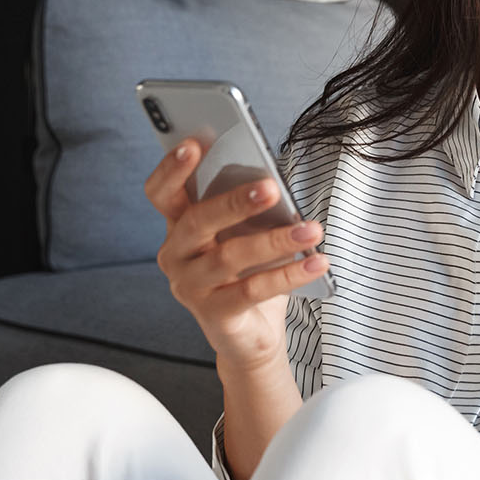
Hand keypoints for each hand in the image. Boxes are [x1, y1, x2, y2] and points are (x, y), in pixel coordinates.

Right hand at [143, 139, 329, 372]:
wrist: (250, 336)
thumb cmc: (247, 273)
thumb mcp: (245, 234)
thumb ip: (247, 209)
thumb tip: (272, 182)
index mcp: (178, 226)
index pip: (161, 193)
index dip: (172, 169)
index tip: (194, 143)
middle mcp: (176, 255)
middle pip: (196, 221)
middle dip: (234, 202)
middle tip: (270, 187)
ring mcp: (190, 287)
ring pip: (230, 256)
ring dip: (276, 240)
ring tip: (312, 229)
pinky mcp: (214, 315)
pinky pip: (253, 290)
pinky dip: (289, 274)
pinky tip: (317, 261)